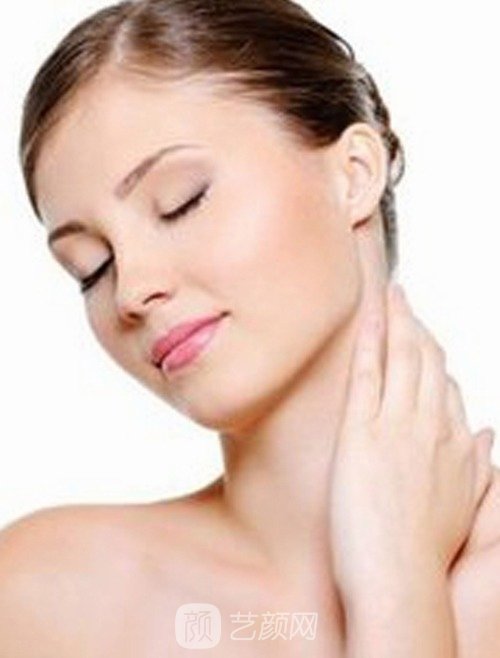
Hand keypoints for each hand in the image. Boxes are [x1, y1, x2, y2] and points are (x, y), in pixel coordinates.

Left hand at [329, 283, 494, 596]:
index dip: (435, 357)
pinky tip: (368, 318)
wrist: (401, 579)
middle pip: (428, 362)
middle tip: (405, 299)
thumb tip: (487, 434)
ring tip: (391, 294)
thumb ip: (479, 465)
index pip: (447, 387)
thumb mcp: (466, 502)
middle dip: (417, 326)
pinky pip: (369, 374)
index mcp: (455, 444)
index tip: (424, 338)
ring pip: (403, 358)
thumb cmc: (427, 550)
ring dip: (398, 321)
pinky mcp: (363, 432)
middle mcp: (431, 427)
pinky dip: (371, 341)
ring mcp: (398, 426)